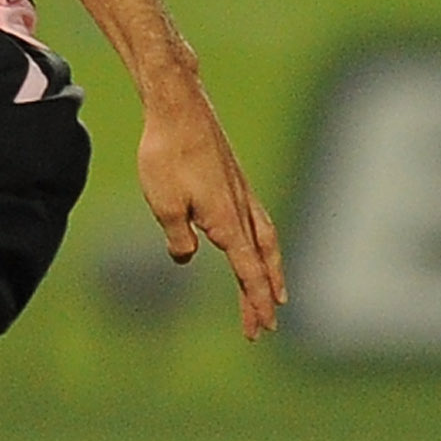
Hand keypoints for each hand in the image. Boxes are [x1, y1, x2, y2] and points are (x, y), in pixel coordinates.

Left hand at [138, 79, 285, 338]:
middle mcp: (244, 212)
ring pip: (265, 244)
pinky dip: (263, 245)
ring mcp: (243, 196)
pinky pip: (257, 224)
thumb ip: (178, 238)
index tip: (260, 330)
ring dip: (270, 272)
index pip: (248, 274)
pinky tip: (254, 246)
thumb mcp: (164, 204)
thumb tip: (187, 257)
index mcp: (229, 224)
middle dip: (263, 298)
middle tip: (264, 328)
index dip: (254, 304)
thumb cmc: (168, 155)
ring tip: (275, 295)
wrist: (179, 110)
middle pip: (262, 265)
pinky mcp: (235, 182)